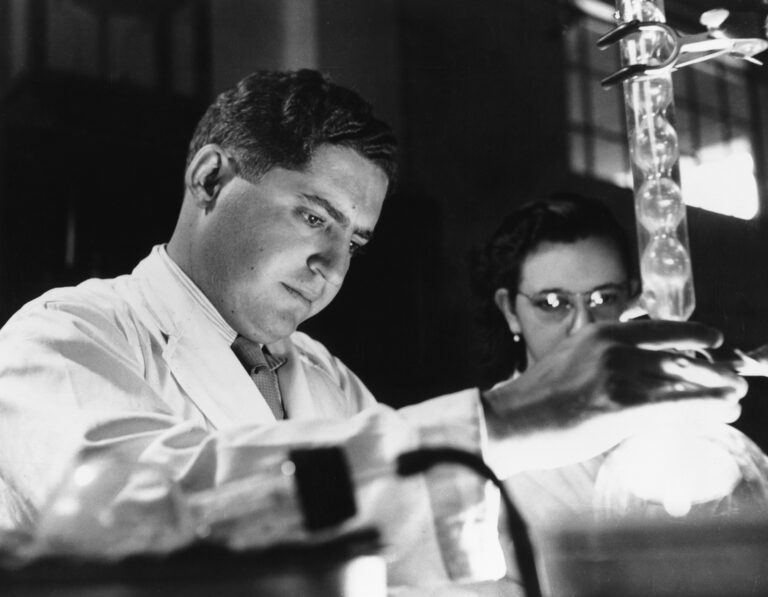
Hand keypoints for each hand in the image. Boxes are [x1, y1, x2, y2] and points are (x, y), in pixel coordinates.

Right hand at [481, 320, 747, 473]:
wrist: (512, 420)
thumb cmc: (538, 397)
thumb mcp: (571, 359)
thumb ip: (605, 355)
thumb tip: (639, 364)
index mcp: (602, 332)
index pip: (661, 328)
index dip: (695, 334)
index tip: (715, 340)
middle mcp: (615, 347)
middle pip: (680, 354)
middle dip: (714, 368)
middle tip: (736, 378)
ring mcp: (620, 376)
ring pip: (685, 380)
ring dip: (718, 391)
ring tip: (735, 398)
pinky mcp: (624, 406)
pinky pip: (679, 406)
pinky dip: (707, 409)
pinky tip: (724, 412)